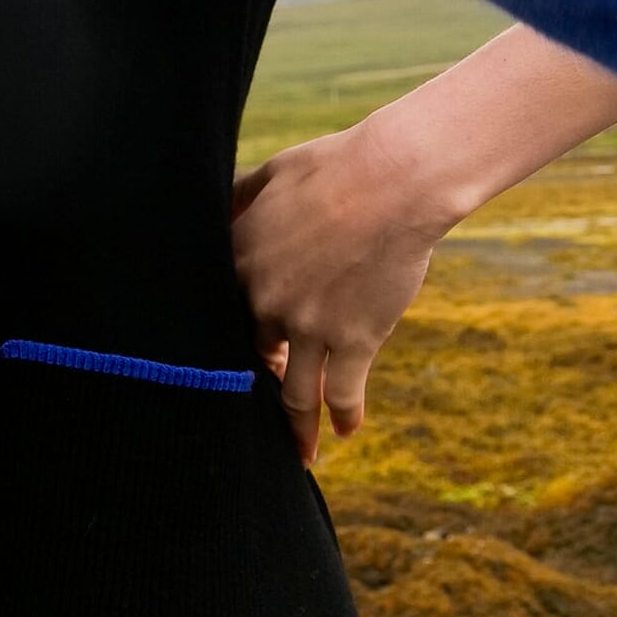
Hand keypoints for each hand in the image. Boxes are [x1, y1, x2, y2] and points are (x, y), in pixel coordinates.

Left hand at [230, 123, 448, 462]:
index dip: (231, 333)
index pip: (221, 313)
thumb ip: (243, 196)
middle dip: (262, 378)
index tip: (242, 347)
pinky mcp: (353, 340)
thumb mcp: (276, 172)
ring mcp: (309, 326)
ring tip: (299, 451)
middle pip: (254, 355)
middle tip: (269, 397)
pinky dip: (343, 417)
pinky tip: (344, 432)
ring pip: (294, 393)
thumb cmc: (338, 165)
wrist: (395, 180)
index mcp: (240, 259)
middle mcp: (265, 301)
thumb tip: (225, 205)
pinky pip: (343, 393)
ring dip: (295, 427)